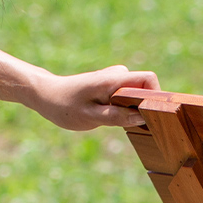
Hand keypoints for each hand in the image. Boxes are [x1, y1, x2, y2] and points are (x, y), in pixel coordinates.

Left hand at [30, 65, 160, 129]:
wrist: (46, 95)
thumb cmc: (64, 106)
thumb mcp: (90, 117)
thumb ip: (117, 117)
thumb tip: (142, 117)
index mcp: (113, 80)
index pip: (149, 80)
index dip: (157, 97)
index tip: (153, 116)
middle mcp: (116, 76)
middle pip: (146, 88)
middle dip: (147, 107)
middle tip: (137, 126)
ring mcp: (114, 80)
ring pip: (138, 93)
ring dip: (136, 109)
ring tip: (122, 124)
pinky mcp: (111, 86)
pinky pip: (129, 96)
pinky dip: (128, 109)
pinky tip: (116, 120)